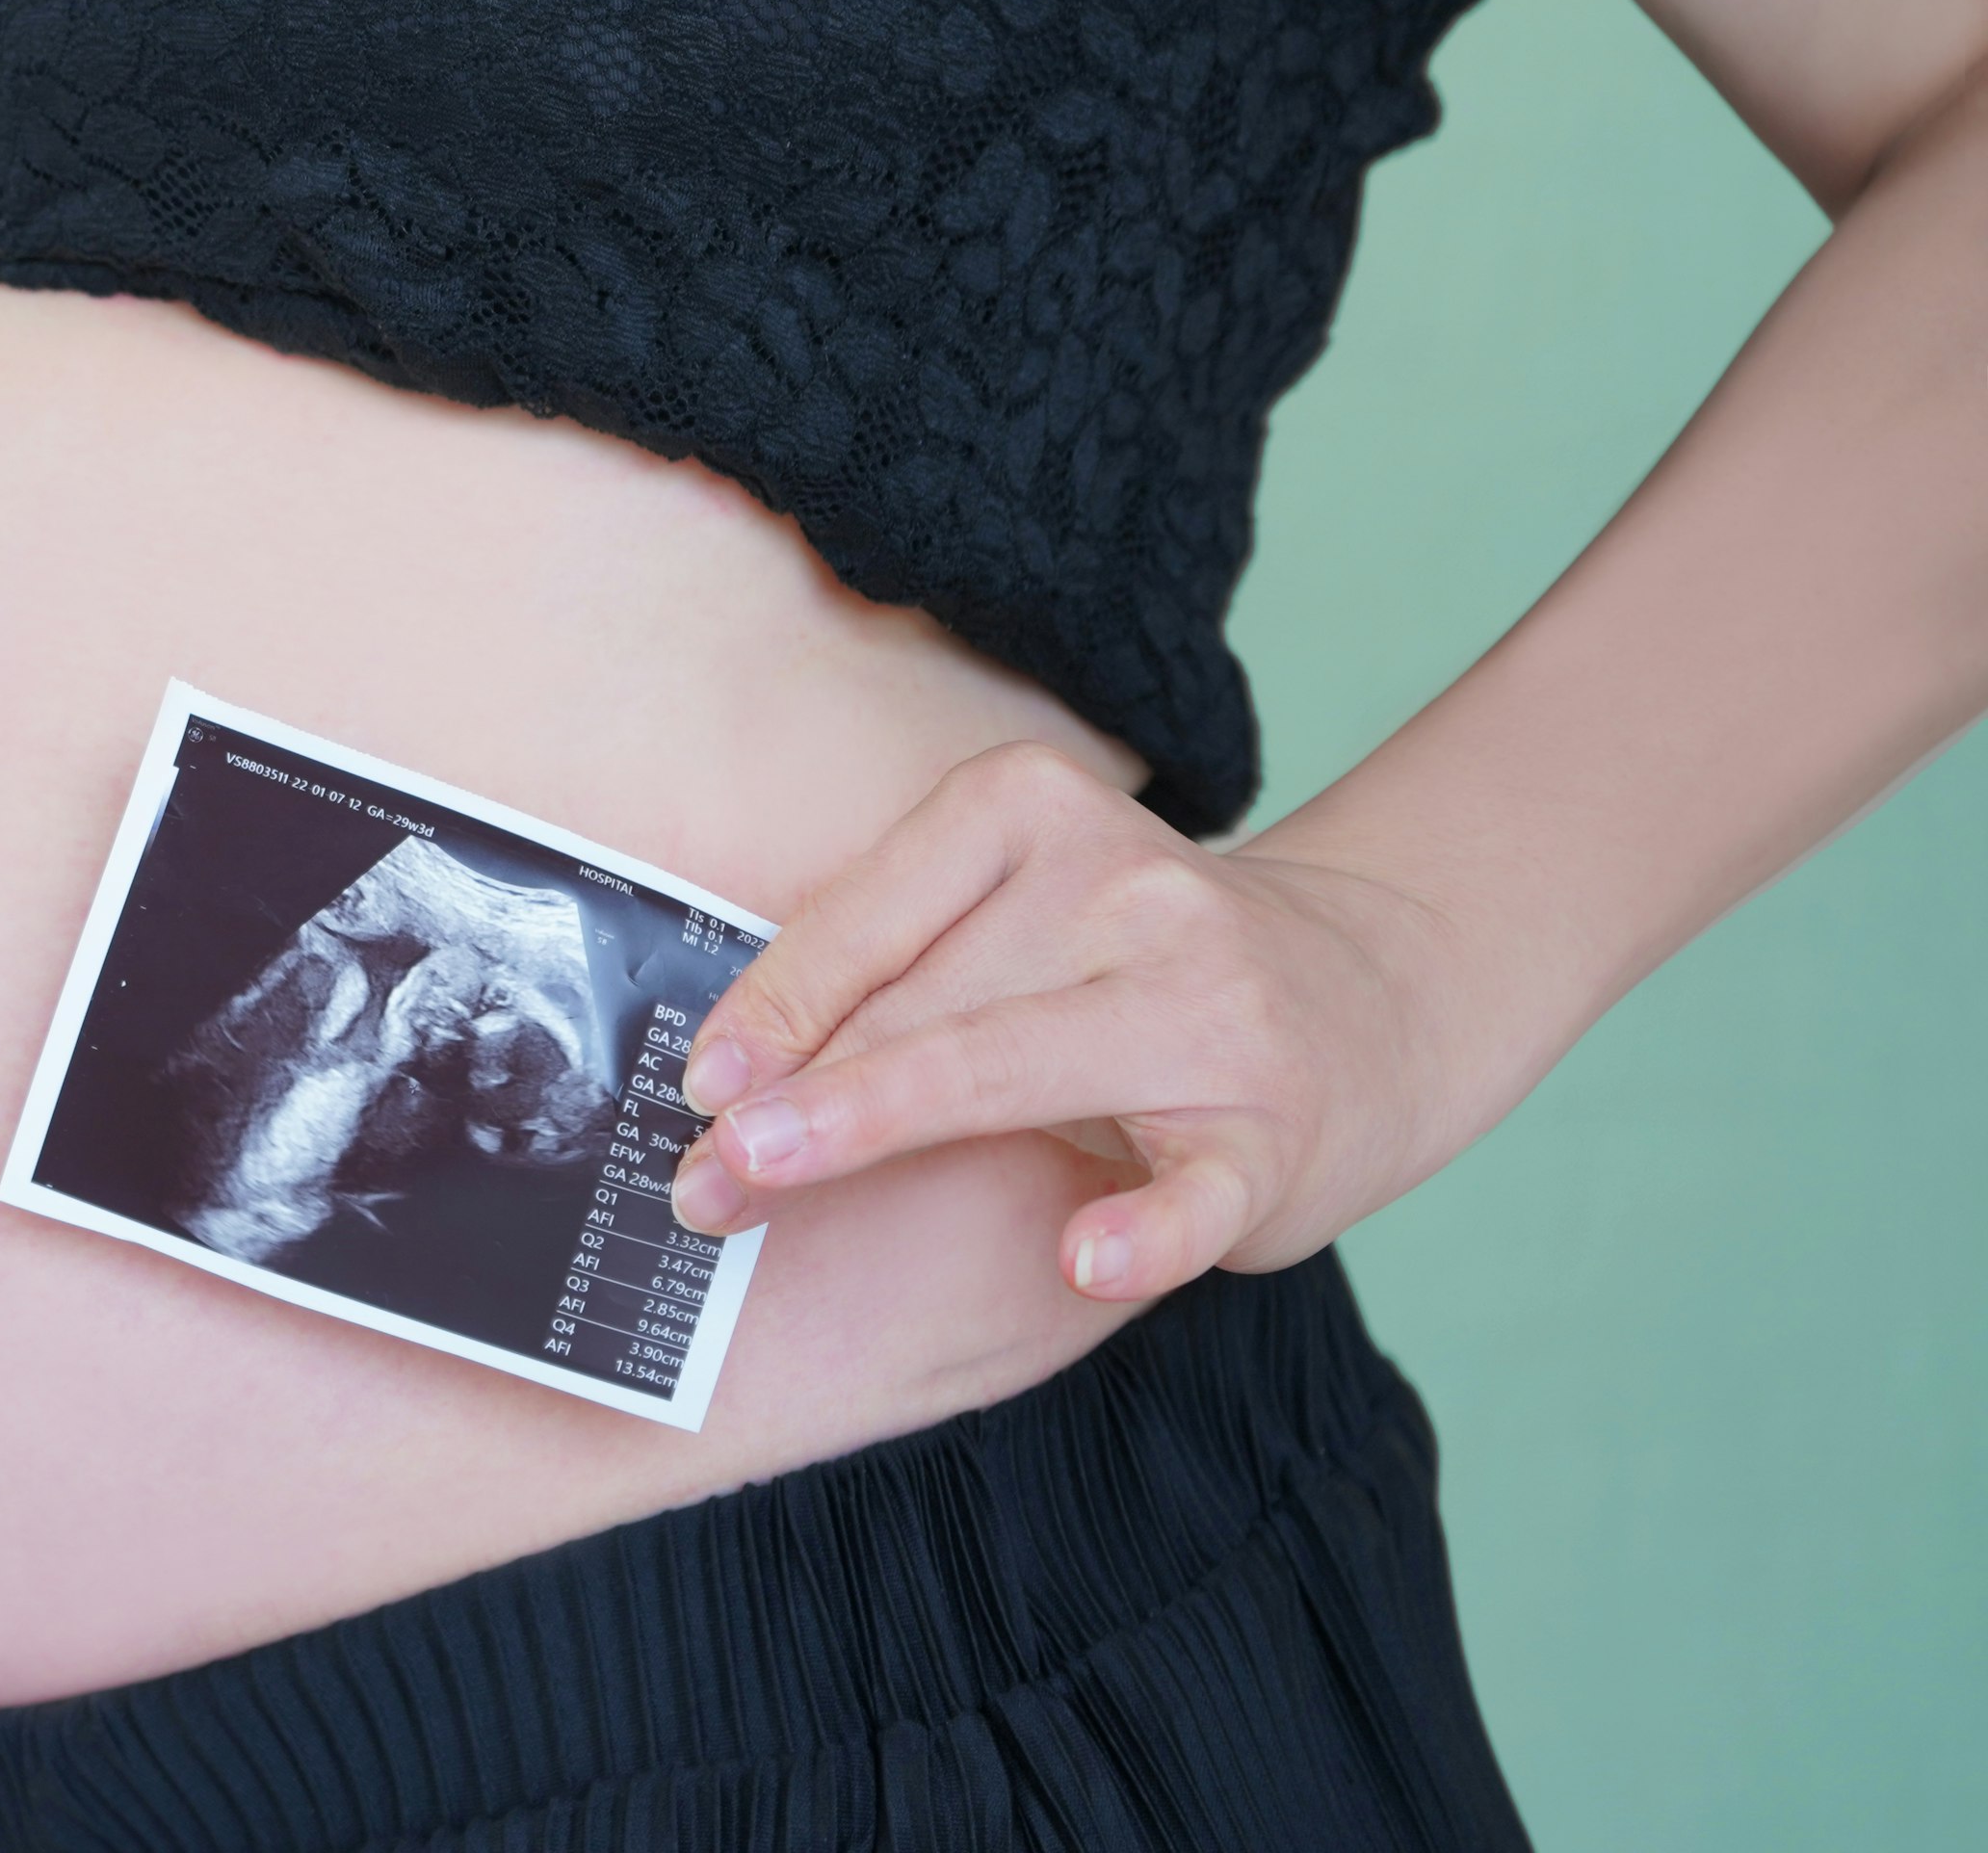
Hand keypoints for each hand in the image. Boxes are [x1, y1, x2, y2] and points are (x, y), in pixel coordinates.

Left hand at [668, 742, 1471, 1301]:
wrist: (1372, 994)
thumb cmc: (1129, 966)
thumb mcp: (1014, 922)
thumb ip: (894, 970)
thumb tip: (731, 1072)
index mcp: (1036, 815)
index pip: (876, 912)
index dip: (778, 1002)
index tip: (701, 1079)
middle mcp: (1128, 891)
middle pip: (927, 1000)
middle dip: (797, 1097)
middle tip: (699, 1180)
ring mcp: (1208, 1008)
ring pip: (1017, 1066)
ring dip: (879, 1120)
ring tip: (770, 1169)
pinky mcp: (1275, 1130)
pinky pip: (1198, 1187)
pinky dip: (1145, 1227)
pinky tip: (1083, 1256)